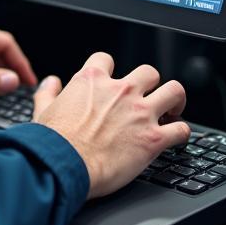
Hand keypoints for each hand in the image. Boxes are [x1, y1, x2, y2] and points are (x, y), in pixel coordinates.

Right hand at [32, 51, 188, 198]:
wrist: (65, 165)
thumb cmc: (53, 141)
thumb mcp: (43, 110)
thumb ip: (48, 93)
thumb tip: (50, 83)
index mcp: (91, 81)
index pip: (106, 59)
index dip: (109, 69)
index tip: (110, 81)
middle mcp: (120, 91)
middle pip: (148, 71)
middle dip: (150, 83)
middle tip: (148, 96)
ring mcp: (140, 113)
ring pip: (174, 91)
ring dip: (175, 100)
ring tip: (173, 109)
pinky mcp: (153, 138)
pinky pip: (182, 129)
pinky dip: (182, 133)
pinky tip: (177, 138)